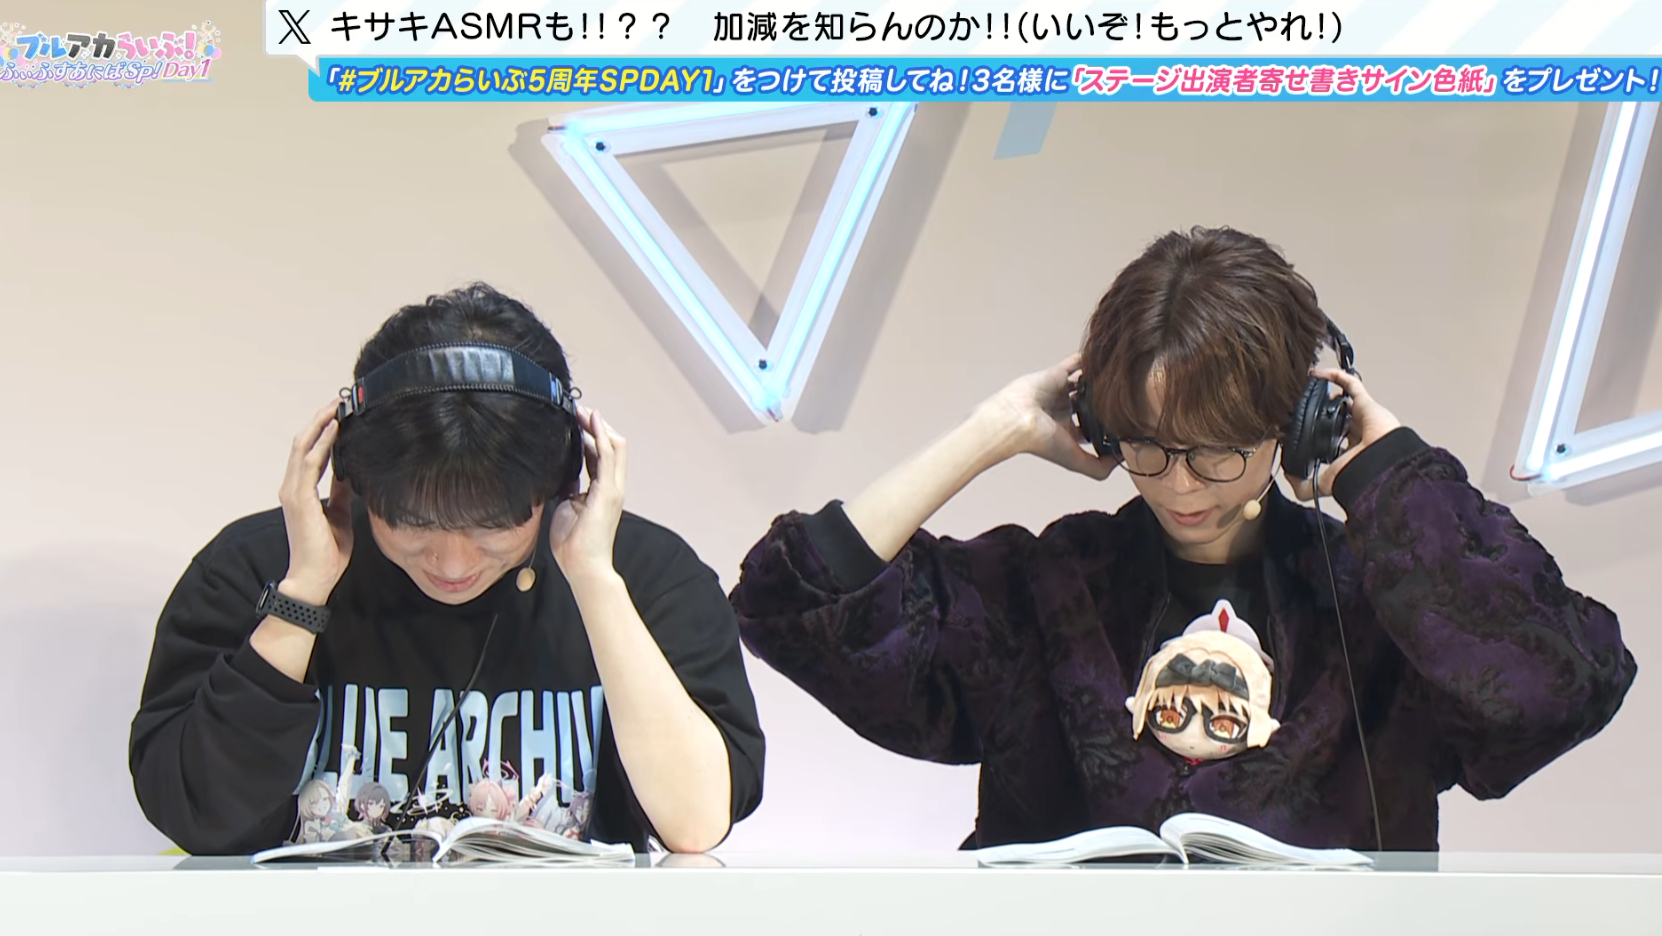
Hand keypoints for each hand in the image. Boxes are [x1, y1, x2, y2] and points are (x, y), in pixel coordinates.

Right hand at [276, 401, 354, 604]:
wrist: (315, 577)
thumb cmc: (326, 551)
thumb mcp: (340, 514)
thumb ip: (341, 492)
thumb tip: (349, 473)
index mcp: (301, 490)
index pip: (309, 452)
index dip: (322, 430)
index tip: (339, 413)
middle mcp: (292, 487)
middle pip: (303, 442)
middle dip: (321, 419)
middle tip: (339, 400)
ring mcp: (293, 492)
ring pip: (303, 447)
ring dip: (320, 424)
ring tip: (336, 406)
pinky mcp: (299, 499)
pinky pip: (310, 464)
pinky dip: (321, 443)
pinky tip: (335, 429)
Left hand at [548, 407, 626, 580]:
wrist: (583, 566)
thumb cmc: (574, 544)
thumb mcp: (567, 508)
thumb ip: (568, 489)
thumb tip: (560, 476)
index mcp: (603, 490)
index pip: (601, 456)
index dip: (590, 436)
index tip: (575, 421)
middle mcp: (613, 486)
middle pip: (612, 446)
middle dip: (596, 425)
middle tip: (579, 410)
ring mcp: (613, 488)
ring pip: (614, 446)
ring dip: (599, 426)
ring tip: (583, 411)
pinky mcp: (609, 491)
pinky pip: (608, 456)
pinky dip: (601, 435)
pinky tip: (592, 421)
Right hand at [970, 353, 1115, 479]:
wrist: (1017, 419)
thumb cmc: (1041, 441)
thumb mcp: (1074, 460)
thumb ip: (1098, 467)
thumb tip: (1121, 460)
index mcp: (1066, 431)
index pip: (1090, 427)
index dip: (1105, 425)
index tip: (1125, 422)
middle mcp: (1063, 410)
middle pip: (1087, 403)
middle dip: (1102, 401)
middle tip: (1125, 396)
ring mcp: (1059, 391)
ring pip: (1082, 383)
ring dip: (1096, 379)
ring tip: (1117, 374)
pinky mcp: (1055, 374)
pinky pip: (1073, 363)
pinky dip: (1086, 358)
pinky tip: (1102, 356)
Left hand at [1287, 367, 1402, 500]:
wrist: (1377, 464)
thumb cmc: (1356, 474)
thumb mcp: (1322, 484)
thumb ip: (1303, 486)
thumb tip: (1288, 476)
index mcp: (1348, 453)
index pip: (1331, 441)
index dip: (1317, 434)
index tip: (1299, 429)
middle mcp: (1356, 434)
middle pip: (1337, 418)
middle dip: (1322, 411)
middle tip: (1302, 406)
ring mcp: (1362, 417)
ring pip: (1344, 400)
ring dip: (1328, 393)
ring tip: (1308, 387)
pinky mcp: (1366, 403)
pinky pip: (1351, 384)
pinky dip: (1334, 376)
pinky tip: (1316, 373)